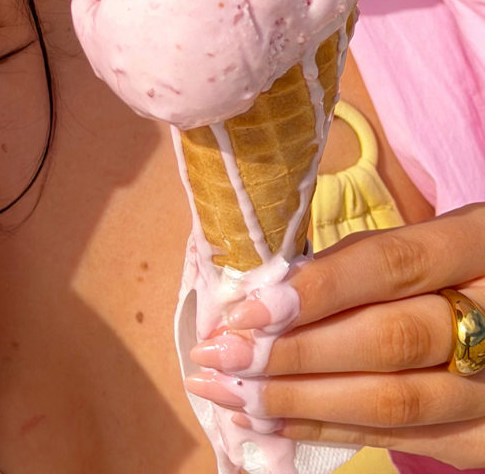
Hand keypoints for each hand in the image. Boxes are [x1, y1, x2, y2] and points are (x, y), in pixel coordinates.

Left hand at [185, 205, 484, 467]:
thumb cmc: (441, 269)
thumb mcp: (416, 242)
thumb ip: (352, 261)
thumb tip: (263, 290)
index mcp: (478, 247)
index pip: (391, 265)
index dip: (317, 289)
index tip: (248, 308)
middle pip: (389, 341)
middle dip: (294, 352)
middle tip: (222, 353)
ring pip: (393, 401)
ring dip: (296, 399)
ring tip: (227, 390)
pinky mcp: (483, 438)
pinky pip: (400, 439)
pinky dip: (324, 430)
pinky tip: (267, 419)